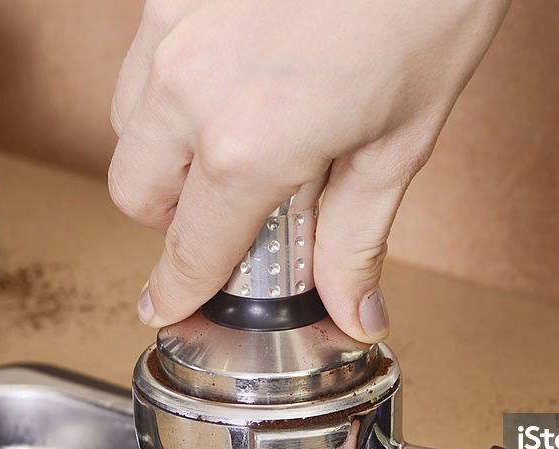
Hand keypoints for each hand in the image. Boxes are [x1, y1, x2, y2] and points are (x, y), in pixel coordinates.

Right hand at [109, 0, 508, 340]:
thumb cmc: (429, 10)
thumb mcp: (398, 145)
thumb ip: (357, 237)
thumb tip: (354, 308)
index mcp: (249, 143)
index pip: (191, 246)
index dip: (177, 287)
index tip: (166, 303)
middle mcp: (190, 85)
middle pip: (134, 190)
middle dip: (175, 219)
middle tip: (234, 217)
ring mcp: (173, 25)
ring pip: (129, 122)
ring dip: (168, 154)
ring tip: (242, 143)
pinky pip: (144, 61)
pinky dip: (175, 91)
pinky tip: (237, 84)